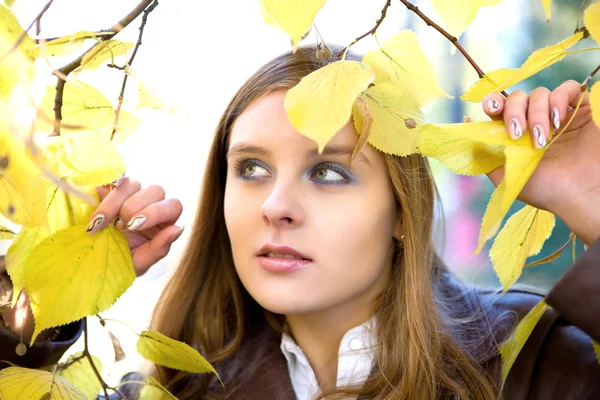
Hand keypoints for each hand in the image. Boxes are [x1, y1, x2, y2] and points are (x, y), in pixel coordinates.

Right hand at [89, 178, 183, 275]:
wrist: (91, 261)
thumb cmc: (119, 264)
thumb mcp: (137, 264)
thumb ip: (158, 250)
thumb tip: (178, 229)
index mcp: (164, 223)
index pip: (174, 206)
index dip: (155, 212)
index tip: (132, 226)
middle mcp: (151, 206)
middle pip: (156, 190)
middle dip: (134, 207)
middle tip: (118, 226)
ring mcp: (132, 195)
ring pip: (133, 183)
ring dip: (115, 201)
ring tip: (100, 223)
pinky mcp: (111, 190)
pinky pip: (111, 179)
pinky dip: (103, 188)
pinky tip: (95, 201)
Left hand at [482, 80, 599, 244]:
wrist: (579, 195)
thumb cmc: (545, 189)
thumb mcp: (505, 175)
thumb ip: (485, 154)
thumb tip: (466, 124)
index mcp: (516, 133)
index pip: (500, 108)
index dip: (493, 103)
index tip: (491, 108)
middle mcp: (535, 121)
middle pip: (518, 97)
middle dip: (513, 111)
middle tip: (517, 134)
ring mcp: (559, 114)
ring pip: (540, 93)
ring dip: (535, 113)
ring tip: (541, 140)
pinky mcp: (582, 109)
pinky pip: (569, 88)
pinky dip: (559, 98)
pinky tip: (556, 120)